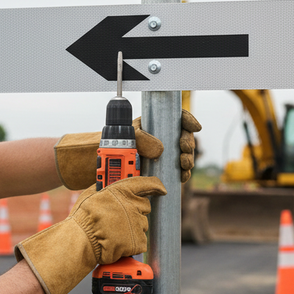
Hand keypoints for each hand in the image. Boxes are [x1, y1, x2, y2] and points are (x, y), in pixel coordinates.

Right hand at [15, 175, 166, 293]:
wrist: (81, 240)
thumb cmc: (83, 218)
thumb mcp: (92, 194)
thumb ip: (105, 188)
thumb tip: (107, 185)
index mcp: (123, 191)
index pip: (146, 183)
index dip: (155, 185)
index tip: (160, 189)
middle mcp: (133, 205)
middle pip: (144, 207)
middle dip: (136, 211)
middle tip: (121, 218)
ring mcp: (137, 224)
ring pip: (141, 225)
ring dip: (132, 228)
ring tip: (114, 233)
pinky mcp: (138, 241)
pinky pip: (140, 242)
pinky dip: (131, 244)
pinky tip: (118, 243)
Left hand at [54, 109, 201, 188]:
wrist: (99, 168)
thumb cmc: (109, 149)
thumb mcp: (124, 140)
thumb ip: (141, 140)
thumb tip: (160, 148)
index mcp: (150, 126)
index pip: (174, 117)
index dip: (186, 119)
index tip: (194, 127)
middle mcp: (157, 139)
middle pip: (182, 136)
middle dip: (188, 143)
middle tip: (184, 150)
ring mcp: (159, 155)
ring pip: (181, 154)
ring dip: (187, 160)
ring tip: (183, 166)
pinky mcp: (159, 170)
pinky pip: (176, 170)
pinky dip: (181, 173)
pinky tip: (181, 176)